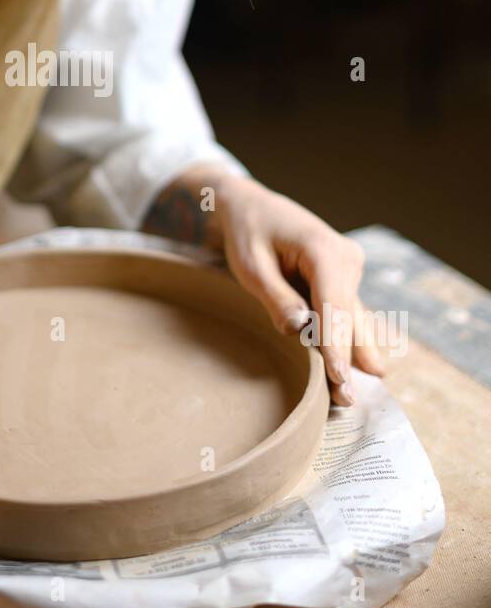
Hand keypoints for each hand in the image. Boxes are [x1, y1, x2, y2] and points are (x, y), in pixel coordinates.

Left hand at [207, 174, 385, 404]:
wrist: (252, 207)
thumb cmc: (248, 233)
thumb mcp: (251, 265)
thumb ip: (276, 297)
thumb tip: (300, 330)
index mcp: (324, 249)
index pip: (335, 305)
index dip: (336, 345)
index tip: (338, 377)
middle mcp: (346, 259)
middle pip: (349, 316)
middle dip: (348, 358)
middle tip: (348, 400)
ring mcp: (348, 269)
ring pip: (353, 318)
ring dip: (353, 354)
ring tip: (359, 392)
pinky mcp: (343, 280)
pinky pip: (347, 314)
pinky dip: (348, 339)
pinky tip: (360, 369)